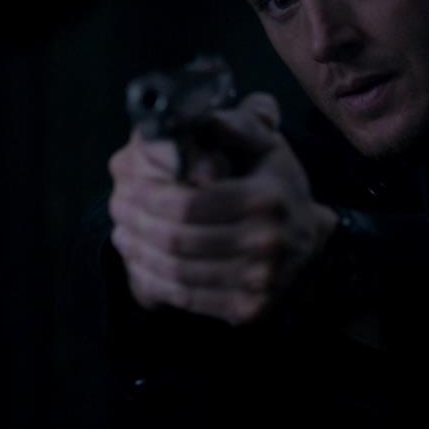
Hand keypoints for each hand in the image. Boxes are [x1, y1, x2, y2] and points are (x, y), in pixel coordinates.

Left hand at [107, 93, 336, 324]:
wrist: (312, 242)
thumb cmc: (277, 185)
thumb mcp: (266, 146)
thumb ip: (238, 125)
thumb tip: (207, 119)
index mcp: (264, 198)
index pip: (188, 204)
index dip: (149, 197)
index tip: (127, 188)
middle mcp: (265, 242)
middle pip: (178, 240)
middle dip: (137, 224)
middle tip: (117, 211)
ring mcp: (259, 282)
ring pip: (178, 272)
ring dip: (140, 254)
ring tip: (122, 235)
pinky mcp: (248, 309)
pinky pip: (188, 299)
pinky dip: (156, 283)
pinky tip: (139, 265)